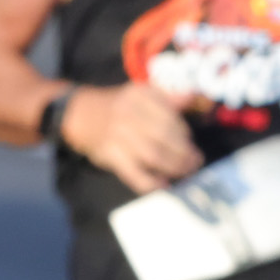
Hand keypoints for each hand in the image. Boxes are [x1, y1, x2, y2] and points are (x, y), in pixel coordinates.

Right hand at [57, 82, 203, 192]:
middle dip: (185, 152)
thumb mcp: (144, 93)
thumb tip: (200, 100)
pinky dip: (151, 182)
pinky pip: (134, 173)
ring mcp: (117, 136)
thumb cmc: (120, 106)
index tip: (191, 142)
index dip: (185, 133)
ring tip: (186, 172)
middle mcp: (128, 114)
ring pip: (154, 155)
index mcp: (141, 96)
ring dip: (175, 167)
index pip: (171, 116)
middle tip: (195, 161)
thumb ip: (172, 98)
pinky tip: (164, 185)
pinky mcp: (109, 156)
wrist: (78, 113)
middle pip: (165, 137)